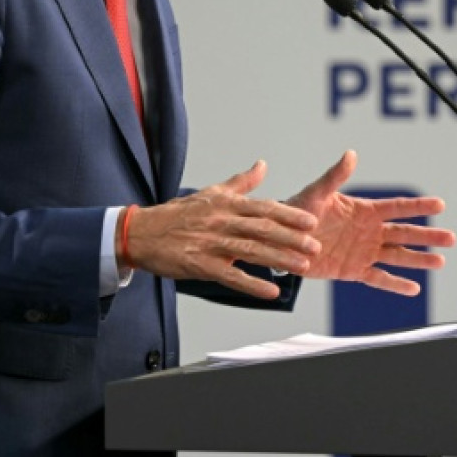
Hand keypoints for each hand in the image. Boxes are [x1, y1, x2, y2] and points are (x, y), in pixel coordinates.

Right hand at [123, 161, 321, 298]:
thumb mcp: (211, 192)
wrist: (141, 233)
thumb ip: (241, 182)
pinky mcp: (200, 265)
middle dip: (292, 238)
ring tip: (302, 267)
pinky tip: (271, 291)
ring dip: (279, 260)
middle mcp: (222, 221)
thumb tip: (262, 165)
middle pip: (263, 229)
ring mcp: (211, 244)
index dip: (289, 216)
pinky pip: (231, 276)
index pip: (264, 208)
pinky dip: (252, 284)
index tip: (311, 222)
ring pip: (251, 251)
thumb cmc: (179, 213)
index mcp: (226, 204)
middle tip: (315, 247)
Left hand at [287, 150, 456, 295]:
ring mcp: (363, 252)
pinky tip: (413, 288)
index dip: (419, 206)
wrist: (281, 240)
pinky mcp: (353, 270)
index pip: (397, 208)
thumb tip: (351, 154)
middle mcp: (369, 231)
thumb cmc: (298, 211)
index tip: (440, 204)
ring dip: (419, 259)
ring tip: (440, 262)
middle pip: (405, 233)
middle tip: (452, 238)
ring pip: (398, 256)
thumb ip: (335, 176)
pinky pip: (378, 278)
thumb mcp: (316, 193)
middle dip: (428, 236)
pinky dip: (395, 284)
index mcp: (364, 211)